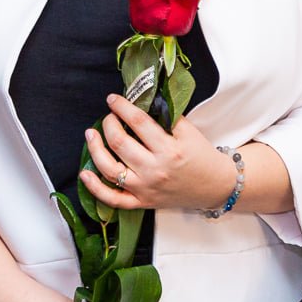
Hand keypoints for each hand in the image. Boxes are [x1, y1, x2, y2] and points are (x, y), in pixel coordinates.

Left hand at [81, 94, 235, 213]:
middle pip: (119, 143)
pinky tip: (85, 173)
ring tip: (91, 134)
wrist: (216, 186)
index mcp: (169, 150)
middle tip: (109, 117)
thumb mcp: (190, 133)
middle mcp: (154, 170)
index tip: (113, 99)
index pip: (138, 122)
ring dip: (95, 148)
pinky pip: (113, 198)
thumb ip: (167, 117)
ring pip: (109, 169)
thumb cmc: (203, 157)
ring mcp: (145, 188)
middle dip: (109, 124)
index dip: (122, 107)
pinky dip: (95, 187)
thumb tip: (141, 104)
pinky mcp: (142, 202)